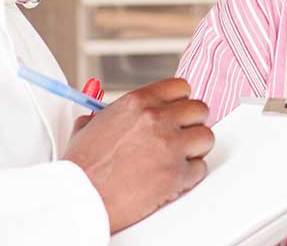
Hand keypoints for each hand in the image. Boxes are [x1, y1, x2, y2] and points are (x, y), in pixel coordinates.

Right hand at [63, 78, 214, 232]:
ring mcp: (171, 146)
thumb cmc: (82, 167)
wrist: (80, 197)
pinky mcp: (177, 174)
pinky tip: (172, 178)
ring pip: (206, 137)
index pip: (181, 87)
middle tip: (180, 137)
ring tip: (177, 159)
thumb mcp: (88, 126)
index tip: (177, 113)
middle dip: (191, 124)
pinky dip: (189, 175)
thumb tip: (108, 114)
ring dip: (195, 149)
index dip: (180, 102)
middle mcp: (158, 119)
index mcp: (138, 102)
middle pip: (199, 110)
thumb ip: (107, 115)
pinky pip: (200, 168)